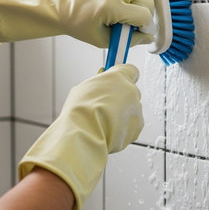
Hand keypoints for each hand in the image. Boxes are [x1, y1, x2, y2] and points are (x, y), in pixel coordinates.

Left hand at [0, 0, 154, 47]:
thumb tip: (149, 38)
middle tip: (131, 20)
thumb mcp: (103, 40)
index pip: (144, 15)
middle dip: (144, 13)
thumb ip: (129, 40)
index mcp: (110, 6)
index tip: (136, 29)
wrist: (63, 5)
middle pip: (148, 1)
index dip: (143, 25)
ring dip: (142, 0)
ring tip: (128, 7)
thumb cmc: (80, 24)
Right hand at [18, 64, 143, 209]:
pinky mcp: (135, 129)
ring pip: (131, 111)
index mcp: (118, 77)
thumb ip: (96, 83)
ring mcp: (135, 111)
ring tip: (102, 125)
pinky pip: (129, 127)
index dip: (123, 76)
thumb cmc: (73, 115)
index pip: (131, 69)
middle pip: (132, 92)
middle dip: (120, 99)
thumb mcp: (80, 92)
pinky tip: (107, 135)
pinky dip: (121, 130)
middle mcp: (131, 91)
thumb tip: (103, 75)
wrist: (78, 140)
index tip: (116, 80)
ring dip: (121, 116)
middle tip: (103, 108)